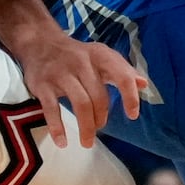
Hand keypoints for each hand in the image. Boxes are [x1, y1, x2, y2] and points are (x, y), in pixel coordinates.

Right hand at [14, 31, 148, 148]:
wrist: (39, 42)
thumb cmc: (77, 55)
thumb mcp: (101, 56)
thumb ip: (123, 70)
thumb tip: (144, 85)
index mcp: (100, 56)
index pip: (121, 75)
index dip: (130, 97)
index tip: (132, 115)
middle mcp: (82, 63)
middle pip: (99, 95)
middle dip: (102, 117)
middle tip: (100, 127)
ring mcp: (61, 74)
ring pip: (80, 103)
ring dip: (86, 126)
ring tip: (88, 141)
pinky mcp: (42, 85)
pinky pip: (52, 110)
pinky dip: (57, 128)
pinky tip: (63, 143)